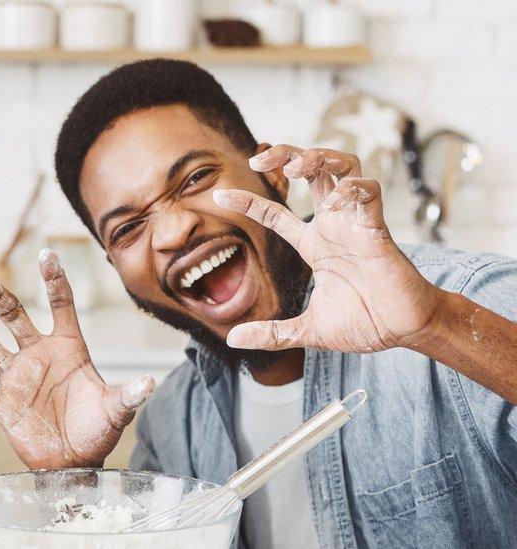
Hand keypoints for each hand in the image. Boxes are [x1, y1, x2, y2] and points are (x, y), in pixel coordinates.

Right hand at [0, 249, 154, 468]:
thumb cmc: (96, 430)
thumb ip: (128, 396)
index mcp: (68, 347)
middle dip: (2, 302)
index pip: (60, 305)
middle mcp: (38, 354)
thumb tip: (149, 383)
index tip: (46, 255)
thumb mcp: (115, 412)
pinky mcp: (1, 401)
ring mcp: (17, 376)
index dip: (54, 279)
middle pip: (17, 318)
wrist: (73, 462)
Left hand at [213, 145, 438, 352]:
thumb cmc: (366, 324)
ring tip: (294, 166)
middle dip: (286, 154)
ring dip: (318, 158)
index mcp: (314, 244)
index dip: (248, 201)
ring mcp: (355, 224)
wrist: (406, 331)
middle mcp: (333, 226)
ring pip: (343, 168)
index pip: (275, 214)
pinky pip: (370, 193)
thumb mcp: (307, 331)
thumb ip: (272, 334)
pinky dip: (353, 188)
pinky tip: (336, 199)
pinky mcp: (379, 230)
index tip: (219, 196)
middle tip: (258, 159)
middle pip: (311, 172)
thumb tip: (233, 339)